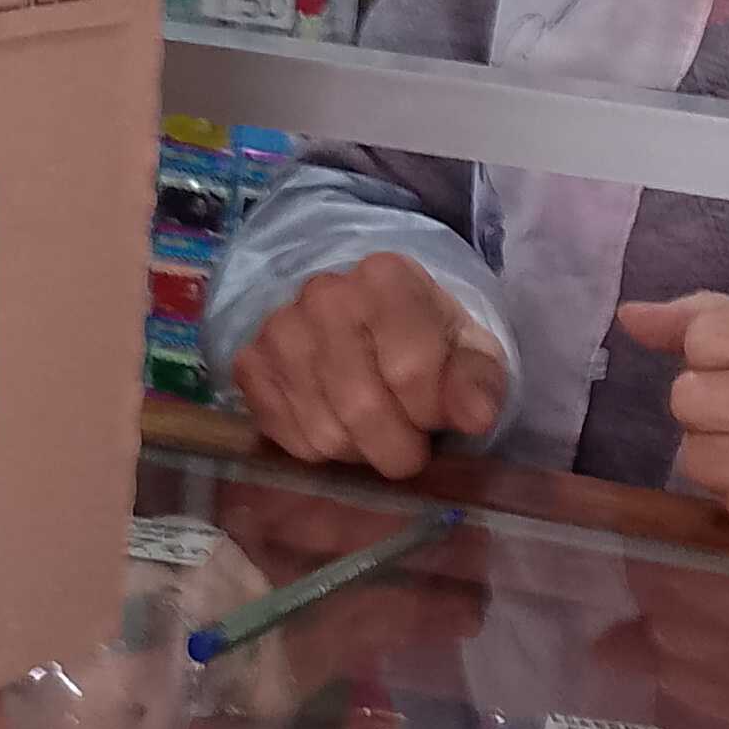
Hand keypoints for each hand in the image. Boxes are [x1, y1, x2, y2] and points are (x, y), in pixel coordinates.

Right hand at [232, 251, 508, 482]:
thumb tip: (477, 417)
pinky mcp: (250, 363)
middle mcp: (323, 295)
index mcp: (386, 278)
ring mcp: (279, 329)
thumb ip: (478, 380)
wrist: (367, 320)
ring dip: (360, 451)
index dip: (434, 413)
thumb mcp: (470, 351)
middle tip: (411, 442)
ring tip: (376, 428)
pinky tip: (339, 422)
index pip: (412, 373)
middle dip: (398, 447)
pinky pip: (289, 439)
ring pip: (325, 433)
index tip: (441, 415)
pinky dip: (321, 450)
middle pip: (362, 408)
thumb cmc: (427, 338)